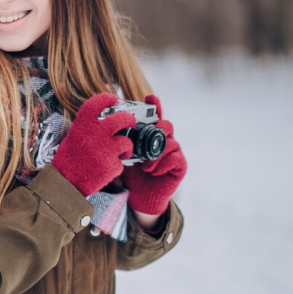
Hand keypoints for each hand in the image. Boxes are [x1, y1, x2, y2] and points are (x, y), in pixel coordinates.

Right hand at [51, 93, 135, 196]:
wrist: (65, 183)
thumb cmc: (68, 160)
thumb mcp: (73, 138)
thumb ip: (88, 129)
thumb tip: (103, 121)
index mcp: (82, 126)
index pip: (97, 103)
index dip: (107, 98)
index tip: (113, 99)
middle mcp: (95, 134)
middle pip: (122, 118)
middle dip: (129, 119)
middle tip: (129, 122)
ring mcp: (105, 150)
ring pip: (127, 141)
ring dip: (127, 146)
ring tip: (123, 152)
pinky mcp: (111, 165)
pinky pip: (121, 162)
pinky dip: (116, 165)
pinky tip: (107, 168)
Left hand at [122, 95, 186, 215]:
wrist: (141, 196)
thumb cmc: (133, 174)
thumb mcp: (125, 156)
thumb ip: (125, 144)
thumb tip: (112, 132)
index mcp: (152, 136)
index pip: (155, 117)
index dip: (155, 106)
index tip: (149, 96)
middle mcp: (166, 141)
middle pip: (167, 126)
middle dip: (158, 129)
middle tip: (149, 137)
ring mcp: (175, 152)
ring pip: (171, 143)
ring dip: (156, 154)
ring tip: (145, 166)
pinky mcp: (180, 165)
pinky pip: (176, 158)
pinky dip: (163, 164)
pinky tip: (153, 171)